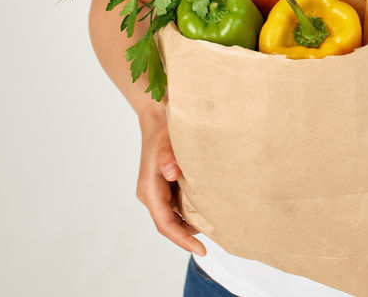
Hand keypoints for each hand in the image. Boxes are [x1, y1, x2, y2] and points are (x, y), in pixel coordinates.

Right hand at [137, 111, 205, 255]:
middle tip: (218, 239)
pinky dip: (191, 211)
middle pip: (170, 225)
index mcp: (149, 189)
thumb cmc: (163, 130)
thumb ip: (169, 156)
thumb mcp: (167, 141)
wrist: (157, 118)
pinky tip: (209, 209)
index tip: (202, 249)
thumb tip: (172, 173)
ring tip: (217, 226)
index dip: (183, 239)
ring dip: (191, 224)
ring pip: (174, 217)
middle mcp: (151, 194)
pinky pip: (177, 206)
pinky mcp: (164, 187)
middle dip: (189, 235)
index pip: (166, 224)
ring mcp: (157, 192)